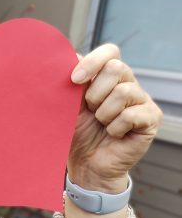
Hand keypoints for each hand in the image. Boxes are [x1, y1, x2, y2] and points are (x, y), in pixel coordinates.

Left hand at [68, 44, 162, 191]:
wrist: (85, 165)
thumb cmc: (76, 134)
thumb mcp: (68, 106)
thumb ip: (70, 83)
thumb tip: (67, 57)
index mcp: (106, 77)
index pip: (109, 52)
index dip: (92, 62)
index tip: (74, 80)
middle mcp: (127, 83)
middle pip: (116, 67)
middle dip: (95, 93)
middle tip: (91, 111)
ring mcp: (142, 100)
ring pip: (123, 92)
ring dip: (104, 114)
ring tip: (102, 125)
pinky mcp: (151, 118)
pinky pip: (130, 115)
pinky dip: (115, 128)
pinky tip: (114, 135)